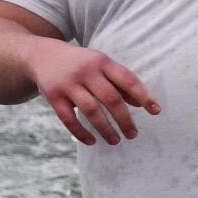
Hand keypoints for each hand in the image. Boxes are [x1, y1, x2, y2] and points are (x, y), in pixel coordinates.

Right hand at [28, 37, 158, 145]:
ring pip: (91, 110)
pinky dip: (81, 132)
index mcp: (103, 62)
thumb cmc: (81, 64)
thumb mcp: (101, 65)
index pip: (128, 80)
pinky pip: (68, 118)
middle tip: (133, 134)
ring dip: (105, 128)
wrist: (42, 55)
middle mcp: (86, 72)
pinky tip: (92, 141)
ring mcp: (68, 84)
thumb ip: (120, 82)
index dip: (144, 96)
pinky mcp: (53, 96)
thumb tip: (141, 104)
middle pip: (111, 98)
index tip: (156, 111)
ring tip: (116, 140)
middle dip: (124, 119)